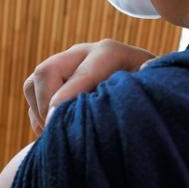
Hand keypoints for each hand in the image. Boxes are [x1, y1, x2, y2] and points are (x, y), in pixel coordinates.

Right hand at [24, 40, 154, 133]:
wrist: (147, 87)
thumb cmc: (153, 90)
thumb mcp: (156, 85)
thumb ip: (151, 78)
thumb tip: (146, 69)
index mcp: (109, 53)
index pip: (81, 74)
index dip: (65, 99)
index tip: (55, 123)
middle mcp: (82, 54)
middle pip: (45, 71)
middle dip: (45, 105)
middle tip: (56, 131)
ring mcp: (65, 66)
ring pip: (33, 83)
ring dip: (39, 112)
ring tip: (55, 134)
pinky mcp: (55, 81)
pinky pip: (32, 96)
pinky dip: (38, 117)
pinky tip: (54, 132)